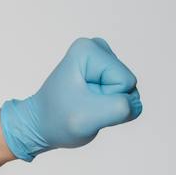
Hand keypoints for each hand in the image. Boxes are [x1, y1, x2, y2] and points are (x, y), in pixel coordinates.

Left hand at [0, 37, 143, 161]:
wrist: (39, 126)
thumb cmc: (57, 121)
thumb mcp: (86, 119)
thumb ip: (118, 108)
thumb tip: (136, 104)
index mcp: (88, 51)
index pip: (124, 81)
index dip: (105, 100)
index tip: (81, 102)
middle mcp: (96, 48)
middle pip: (128, 83)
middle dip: (108, 102)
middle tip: (83, 106)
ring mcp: (102, 59)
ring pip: (127, 90)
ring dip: (108, 105)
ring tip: (84, 105)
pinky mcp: (105, 71)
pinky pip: (124, 93)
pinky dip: (108, 105)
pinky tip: (89, 103)